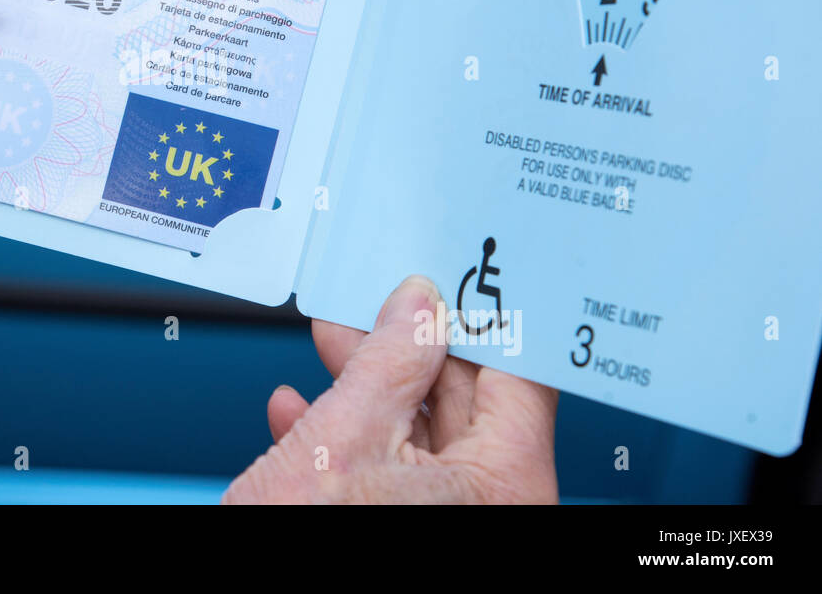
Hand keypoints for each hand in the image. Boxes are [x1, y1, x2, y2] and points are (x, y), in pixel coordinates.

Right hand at [223, 275, 558, 502]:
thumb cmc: (310, 544)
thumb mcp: (344, 435)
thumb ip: (389, 359)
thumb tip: (417, 305)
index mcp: (507, 486)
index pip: (518, 373)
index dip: (482, 315)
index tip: (458, 277)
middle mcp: (493, 509)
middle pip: (465, 400)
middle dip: (409, 347)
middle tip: (379, 302)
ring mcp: (451, 524)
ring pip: (421, 433)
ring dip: (370, 388)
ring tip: (334, 345)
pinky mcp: (405, 528)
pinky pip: (394, 472)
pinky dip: (350, 437)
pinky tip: (304, 411)